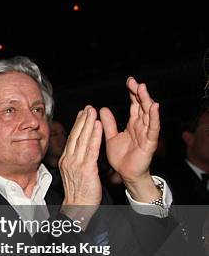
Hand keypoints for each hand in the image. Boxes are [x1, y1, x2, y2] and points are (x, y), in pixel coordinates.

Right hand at [59, 106, 102, 222]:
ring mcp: (76, 164)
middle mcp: (69, 160)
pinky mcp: (86, 169)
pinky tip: (98, 126)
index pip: (72, 139)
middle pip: (75, 136)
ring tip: (93, 111)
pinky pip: (91, 149)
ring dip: (88, 124)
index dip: (77, 125)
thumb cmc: (79, 194)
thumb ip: (75, 161)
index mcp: (66, 160)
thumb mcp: (73, 174)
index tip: (82, 114)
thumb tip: (78, 151)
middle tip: (88, 108)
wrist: (78, 207)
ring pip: (82, 140)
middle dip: (82, 120)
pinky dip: (94, 136)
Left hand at [100, 77, 160, 200]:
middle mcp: (141, 127)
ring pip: (148, 114)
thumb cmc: (121, 157)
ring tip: (143, 89)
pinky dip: (154, 117)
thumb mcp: (111, 137)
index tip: (129, 81)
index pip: (134, 105)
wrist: (126, 174)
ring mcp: (146, 134)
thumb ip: (108, 123)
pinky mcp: (149, 142)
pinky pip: (153, 128)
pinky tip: (154, 107)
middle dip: (139, 93)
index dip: (132, 93)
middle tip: (135, 81)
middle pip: (142, 106)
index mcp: (133, 124)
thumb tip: (101, 109)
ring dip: (147, 101)